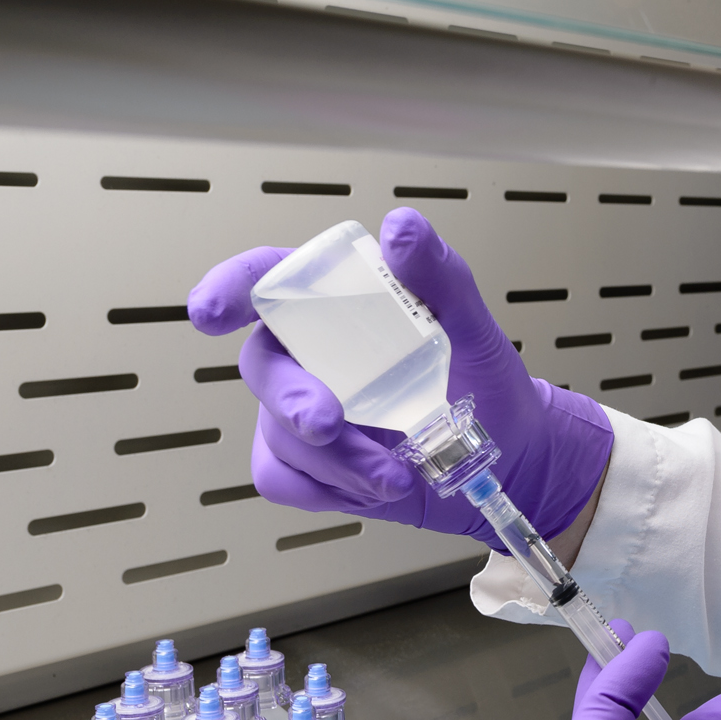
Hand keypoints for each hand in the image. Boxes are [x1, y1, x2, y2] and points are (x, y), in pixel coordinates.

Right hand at [188, 207, 613, 547]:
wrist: (509, 458)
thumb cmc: (485, 383)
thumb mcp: (473, 327)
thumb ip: (439, 276)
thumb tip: (401, 228)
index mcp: (337, 306)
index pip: (267, 281)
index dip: (229, 288)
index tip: (211, 312)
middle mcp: (310, 355)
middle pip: (261, 368)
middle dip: (290, 400)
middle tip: (327, 423)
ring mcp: (301, 412)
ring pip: (278, 436)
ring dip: (339, 461)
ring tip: (398, 470)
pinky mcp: (308, 466)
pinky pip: (282, 480)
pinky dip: (329, 490)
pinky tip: (378, 485)